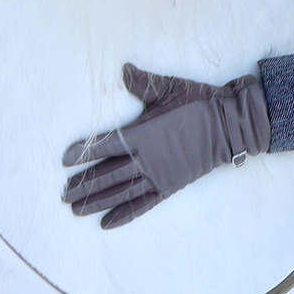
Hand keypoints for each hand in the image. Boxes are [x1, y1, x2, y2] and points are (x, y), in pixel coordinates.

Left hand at [60, 63, 271, 227]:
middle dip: (84, 184)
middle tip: (64, 193)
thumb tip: (124, 70)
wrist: (229, 126)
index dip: (84, 152)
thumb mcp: (170, 88)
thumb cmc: (199, 103)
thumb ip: (143, 84)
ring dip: (97, 201)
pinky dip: (124, 215)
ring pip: (121, 192)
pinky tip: (106, 224)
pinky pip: (143, 205)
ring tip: (76, 209)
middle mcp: (147, 159)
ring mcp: (158, 176)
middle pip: (108, 174)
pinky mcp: (169, 187)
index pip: (106, 145)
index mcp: (143, 134)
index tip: (64, 160)